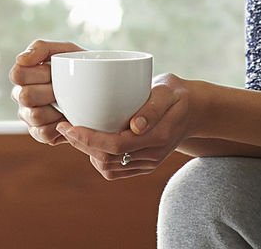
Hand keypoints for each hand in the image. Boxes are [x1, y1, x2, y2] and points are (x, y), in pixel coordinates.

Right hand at [9, 39, 84, 144]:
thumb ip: (41, 48)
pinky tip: (67, 116)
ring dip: (55, 108)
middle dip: (50, 90)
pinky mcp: (39, 133)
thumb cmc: (79, 66)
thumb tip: (21, 59)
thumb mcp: (66, 50)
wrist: (101, 87)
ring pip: (34, 115)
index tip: (53, 70)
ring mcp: (28, 116)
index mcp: (24, 74)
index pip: (17, 74)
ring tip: (67, 102)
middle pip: (25, 96)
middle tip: (64, 87)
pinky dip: (59, 125)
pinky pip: (44, 133)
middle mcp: (21, 95)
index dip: (38, 73)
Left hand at [57, 73, 199, 178]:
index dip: (88, 139)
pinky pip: (116, 170)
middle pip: (107, 159)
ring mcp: (148, 162)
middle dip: (82, 145)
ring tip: (75, 134)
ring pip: (109, 168)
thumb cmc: (178, 94)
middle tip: (65, 126)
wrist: (195, 110)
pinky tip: (91, 143)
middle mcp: (152, 155)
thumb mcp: (169, 90)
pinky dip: (99, 159)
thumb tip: (134, 126)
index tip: (69, 125)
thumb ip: (153, 107)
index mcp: (157, 137)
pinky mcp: (144, 164)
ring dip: (88, 153)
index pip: (115, 145)